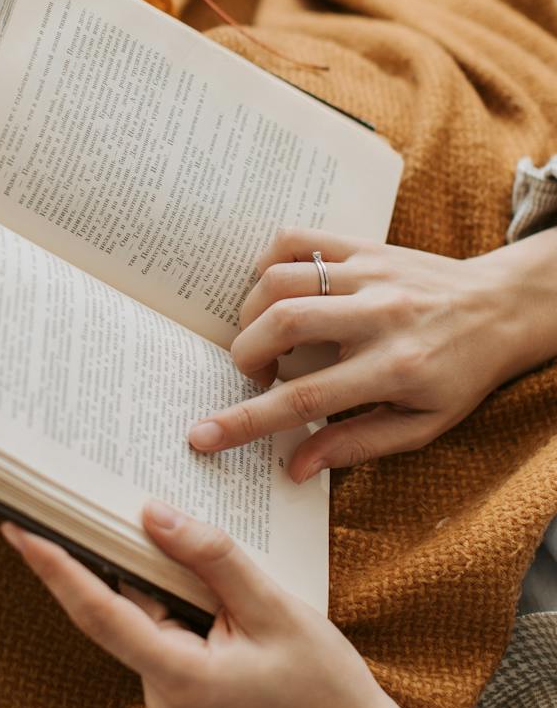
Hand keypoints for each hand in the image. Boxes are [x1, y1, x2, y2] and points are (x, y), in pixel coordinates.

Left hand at [2, 502, 382, 707]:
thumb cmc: (320, 679)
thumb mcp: (272, 607)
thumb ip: (210, 558)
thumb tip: (151, 514)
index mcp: (179, 678)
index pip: (101, 613)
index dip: (56, 570)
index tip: (18, 532)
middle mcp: (161, 690)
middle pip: (109, 610)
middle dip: (76, 557)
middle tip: (44, 501)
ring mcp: (169, 689)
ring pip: (134, 614)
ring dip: (123, 567)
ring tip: (98, 509)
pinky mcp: (182, 681)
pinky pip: (156, 623)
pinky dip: (153, 586)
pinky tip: (155, 547)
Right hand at [189, 225, 556, 481]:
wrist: (502, 308)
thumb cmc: (461, 374)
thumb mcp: (422, 426)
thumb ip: (356, 445)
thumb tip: (295, 467)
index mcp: (396, 369)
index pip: (305, 397)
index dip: (246, 420)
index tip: (203, 436)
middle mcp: (380, 316)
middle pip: (283, 324)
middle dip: (245, 354)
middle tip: (252, 376)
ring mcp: (370, 273)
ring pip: (281, 278)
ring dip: (251, 312)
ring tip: (262, 339)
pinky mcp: (364, 245)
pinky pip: (295, 240)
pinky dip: (266, 264)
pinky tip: (272, 293)